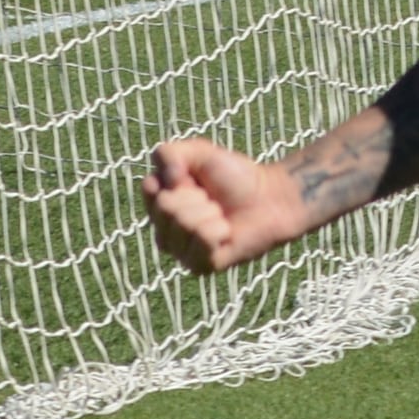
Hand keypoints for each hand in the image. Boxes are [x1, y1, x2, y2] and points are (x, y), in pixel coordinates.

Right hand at [141, 138, 310, 276]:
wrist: (269, 198)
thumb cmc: (234, 177)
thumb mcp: (198, 152)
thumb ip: (168, 154)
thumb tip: (165, 180)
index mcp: (158, 202)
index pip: (150, 187)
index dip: (177, 177)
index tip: (195, 180)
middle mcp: (164, 229)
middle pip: (165, 207)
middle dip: (195, 197)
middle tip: (212, 200)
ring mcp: (180, 250)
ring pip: (183, 224)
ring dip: (209, 213)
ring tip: (220, 215)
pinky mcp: (199, 266)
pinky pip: (202, 241)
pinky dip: (219, 230)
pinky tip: (226, 233)